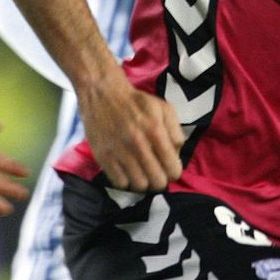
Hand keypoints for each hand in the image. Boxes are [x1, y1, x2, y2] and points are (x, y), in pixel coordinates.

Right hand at [76, 74, 183, 191]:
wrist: (103, 93)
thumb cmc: (137, 102)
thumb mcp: (164, 109)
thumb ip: (176, 132)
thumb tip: (177, 156)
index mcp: (155, 131)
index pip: (172, 169)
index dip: (174, 172)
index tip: (170, 169)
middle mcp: (137, 144)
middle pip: (157, 182)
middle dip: (161, 179)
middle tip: (157, 172)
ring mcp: (119, 152)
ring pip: (139, 185)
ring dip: (144, 181)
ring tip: (142, 172)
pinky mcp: (103, 157)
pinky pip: (120, 183)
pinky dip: (126, 180)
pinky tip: (127, 170)